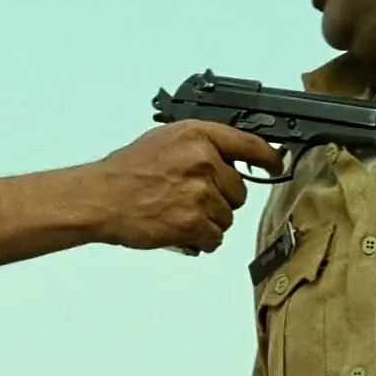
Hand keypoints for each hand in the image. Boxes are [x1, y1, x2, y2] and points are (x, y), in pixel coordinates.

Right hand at [90, 120, 281, 253]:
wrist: (100, 198)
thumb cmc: (125, 172)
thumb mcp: (164, 141)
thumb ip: (200, 145)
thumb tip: (232, 157)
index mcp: (198, 136)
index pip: (250, 145)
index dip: (268, 158)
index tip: (276, 165)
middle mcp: (204, 161)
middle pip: (240, 190)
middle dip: (220, 199)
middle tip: (189, 199)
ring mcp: (201, 192)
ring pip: (227, 217)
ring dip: (207, 221)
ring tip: (176, 214)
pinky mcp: (195, 221)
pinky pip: (215, 237)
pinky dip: (199, 239)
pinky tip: (178, 230)